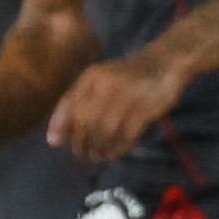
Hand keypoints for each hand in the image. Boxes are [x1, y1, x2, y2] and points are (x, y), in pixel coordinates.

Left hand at [46, 51, 188, 162]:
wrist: (165, 62)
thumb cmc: (127, 76)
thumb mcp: (100, 81)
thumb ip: (77, 104)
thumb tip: (53, 139)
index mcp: (92, 76)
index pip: (69, 104)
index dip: (60, 126)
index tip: (56, 143)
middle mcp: (106, 84)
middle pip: (85, 122)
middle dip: (81, 143)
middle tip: (84, 154)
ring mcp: (127, 96)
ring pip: (104, 132)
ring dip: (98, 149)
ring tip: (98, 156)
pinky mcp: (144, 109)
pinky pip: (125, 136)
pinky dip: (118, 149)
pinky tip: (115, 153)